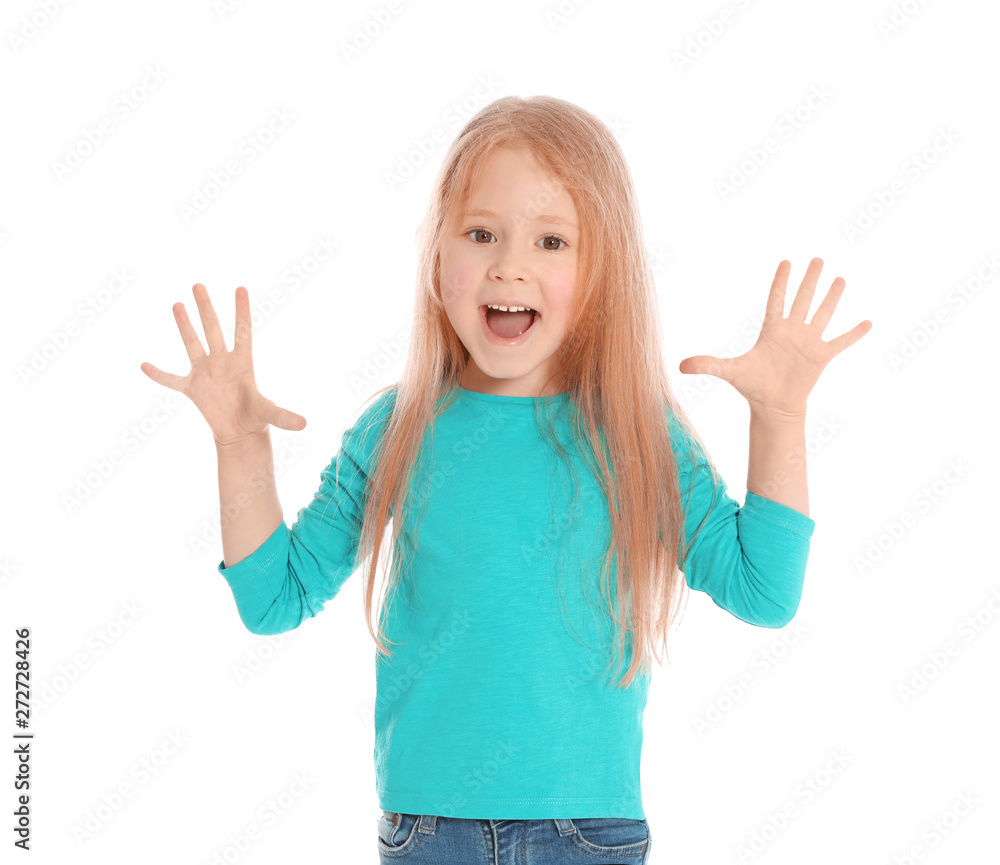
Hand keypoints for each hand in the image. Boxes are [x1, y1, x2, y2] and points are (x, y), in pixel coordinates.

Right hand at [139, 284, 306, 445]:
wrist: (239, 432)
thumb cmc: (256, 418)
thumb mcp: (270, 415)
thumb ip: (284, 417)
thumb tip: (304, 425)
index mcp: (243, 363)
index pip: (243, 331)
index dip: (242, 311)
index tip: (241, 288)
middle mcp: (222, 362)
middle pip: (213, 330)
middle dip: (206, 309)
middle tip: (198, 285)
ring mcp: (205, 372)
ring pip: (192, 344)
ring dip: (184, 326)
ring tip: (177, 304)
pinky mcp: (192, 388)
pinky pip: (171, 380)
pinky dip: (158, 375)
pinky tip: (144, 365)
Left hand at [679, 258, 871, 416]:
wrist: (773, 406)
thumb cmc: (752, 386)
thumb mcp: (730, 372)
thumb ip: (708, 365)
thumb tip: (680, 366)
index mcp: (771, 330)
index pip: (777, 299)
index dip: (781, 281)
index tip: (786, 262)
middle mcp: (792, 332)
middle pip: (803, 300)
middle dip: (810, 280)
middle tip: (817, 259)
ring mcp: (808, 342)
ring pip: (822, 314)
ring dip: (832, 298)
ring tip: (841, 279)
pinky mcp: (822, 357)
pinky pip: (840, 342)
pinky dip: (853, 334)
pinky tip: (867, 323)